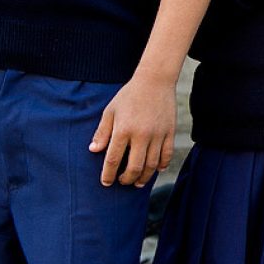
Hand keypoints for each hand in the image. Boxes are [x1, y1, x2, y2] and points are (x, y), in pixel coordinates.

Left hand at [89, 72, 176, 186]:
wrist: (155, 81)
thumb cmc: (129, 95)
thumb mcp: (110, 111)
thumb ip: (102, 132)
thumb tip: (93, 150)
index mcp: (123, 130)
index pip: (113, 160)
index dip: (108, 175)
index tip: (106, 182)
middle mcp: (141, 135)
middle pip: (134, 167)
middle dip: (127, 179)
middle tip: (123, 182)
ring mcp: (157, 134)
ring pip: (151, 164)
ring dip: (144, 177)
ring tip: (138, 182)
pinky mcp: (170, 132)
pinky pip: (167, 154)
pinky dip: (162, 165)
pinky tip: (156, 170)